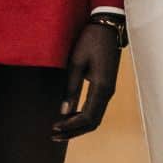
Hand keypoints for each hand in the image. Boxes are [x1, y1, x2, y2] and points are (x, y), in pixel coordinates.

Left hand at [52, 22, 120, 142]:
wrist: (108, 27)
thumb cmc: (91, 41)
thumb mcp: (77, 62)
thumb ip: (71, 87)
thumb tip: (64, 111)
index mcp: (102, 87)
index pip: (87, 117)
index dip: (70, 126)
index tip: (54, 128)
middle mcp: (108, 92)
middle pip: (92, 122)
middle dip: (74, 132)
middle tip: (54, 135)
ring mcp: (108, 90)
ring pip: (95, 117)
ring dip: (78, 126)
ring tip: (60, 130)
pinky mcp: (105, 86)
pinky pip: (95, 108)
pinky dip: (83, 117)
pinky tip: (69, 117)